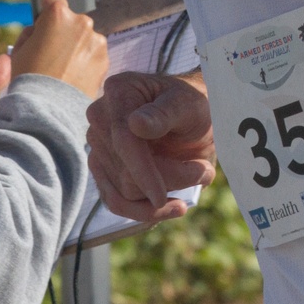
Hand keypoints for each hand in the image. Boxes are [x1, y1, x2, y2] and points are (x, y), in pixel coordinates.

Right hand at [0, 0, 108, 105]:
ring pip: (85, 39)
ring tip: (64, 70)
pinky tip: (74, 77)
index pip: (53, 1)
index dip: (46, 12)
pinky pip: (94, 55)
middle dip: (63, 32)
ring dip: (77, 48)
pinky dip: (86, 62)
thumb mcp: (19, 50)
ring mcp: (96, 41)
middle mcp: (81, 22)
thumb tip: (38, 28)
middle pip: (71, 21)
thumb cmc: (29, 79)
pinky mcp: (105, 59)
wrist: (48, 108)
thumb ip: (31, 33)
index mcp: (58, 15)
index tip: (44, 24)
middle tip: (52, 54)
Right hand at [86, 70, 216, 221]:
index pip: (123, 140)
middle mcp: (100, 118)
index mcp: (119, 91)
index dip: (142, 171)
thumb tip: (135, 124)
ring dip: (163, 197)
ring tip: (198, 177)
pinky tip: (172, 207)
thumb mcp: (190, 105)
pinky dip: (144, 211)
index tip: (161, 197)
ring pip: (123, 192)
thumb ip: (165, 114)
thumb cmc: (195, 104)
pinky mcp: (104, 169)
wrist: (196, 115)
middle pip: (124, 172)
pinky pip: (116, 201)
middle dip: (168, 180)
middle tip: (204, 170)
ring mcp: (99, 145)